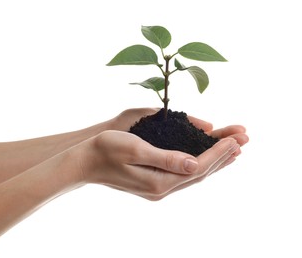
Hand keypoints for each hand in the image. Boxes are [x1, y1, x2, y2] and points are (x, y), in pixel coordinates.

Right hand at [73, 128, 247, 200]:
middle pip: (199, 173)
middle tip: (243, 142)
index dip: (217, 152)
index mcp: (159, 181)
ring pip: (192, 175)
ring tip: (231, 152)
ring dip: (213, 162)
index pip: (197, 167)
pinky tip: (203, 159)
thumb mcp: (135, 149)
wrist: (85, 162)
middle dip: (222, 157)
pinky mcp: (153, 183)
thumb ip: (166, 158)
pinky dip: (197, 165)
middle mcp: (161, 188)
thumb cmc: (106, 149)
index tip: (235, 139)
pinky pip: (182, 175)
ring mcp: (157, 188)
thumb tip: (194, 164)